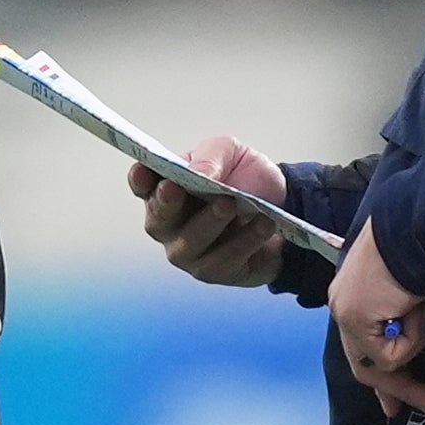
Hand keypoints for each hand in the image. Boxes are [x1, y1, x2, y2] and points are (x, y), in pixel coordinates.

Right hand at [128, 134, 285, 287]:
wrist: (284, 207)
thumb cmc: (244, 177)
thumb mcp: (230, 153)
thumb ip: (211, 156)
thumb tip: (198, 172)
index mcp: (166, 189)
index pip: (142, 185)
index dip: (139, 179)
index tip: (143, 169)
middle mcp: (169, 225)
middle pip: (157, 220)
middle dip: (165, 204)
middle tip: (175, 188)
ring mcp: (189, 252)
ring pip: (190, 243)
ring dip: (210, 222)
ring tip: (230, 204)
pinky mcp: (216, 271)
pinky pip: (226, 259)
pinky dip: (246, 239)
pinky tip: (264, 223)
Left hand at [331, 223, 424, 417]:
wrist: (417, 230)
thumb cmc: (421, 250)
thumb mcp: (412, 295)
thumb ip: (405, 323)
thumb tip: (419, 349)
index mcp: (353, 292)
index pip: (360, 344)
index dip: (381, 376)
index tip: (394, 402)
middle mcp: (342, 302)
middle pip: (363, 362)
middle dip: (398, 387)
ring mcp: (345, 311)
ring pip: (380, 360)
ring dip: (412, 346)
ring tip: (421, 312)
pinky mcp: (354, 318)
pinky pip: (389, 354)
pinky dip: (412, 337)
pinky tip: (414, 307)